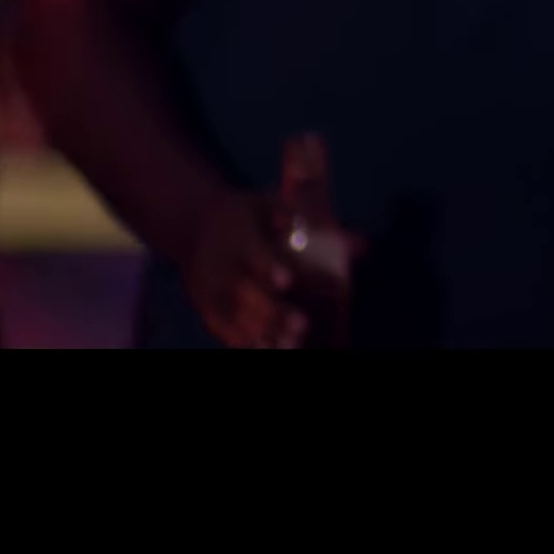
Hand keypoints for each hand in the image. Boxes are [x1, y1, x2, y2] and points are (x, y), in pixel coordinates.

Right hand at [186, 185, 305, 349]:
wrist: (194, 227)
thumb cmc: (246, 215)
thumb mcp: (270, 204)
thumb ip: (311, 222)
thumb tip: (360, 243)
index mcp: (238, 238)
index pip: (253, 254)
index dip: (268, 267)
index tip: (287, 279)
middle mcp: (221, 268)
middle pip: (245, 293)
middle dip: (272, 311)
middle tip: (301, 324)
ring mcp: (211, 293)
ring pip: (235, 317)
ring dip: (263, 332)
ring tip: (292, 345)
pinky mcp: (207, 310)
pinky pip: (224, 330)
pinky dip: (244, 342)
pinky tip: (269, 350)